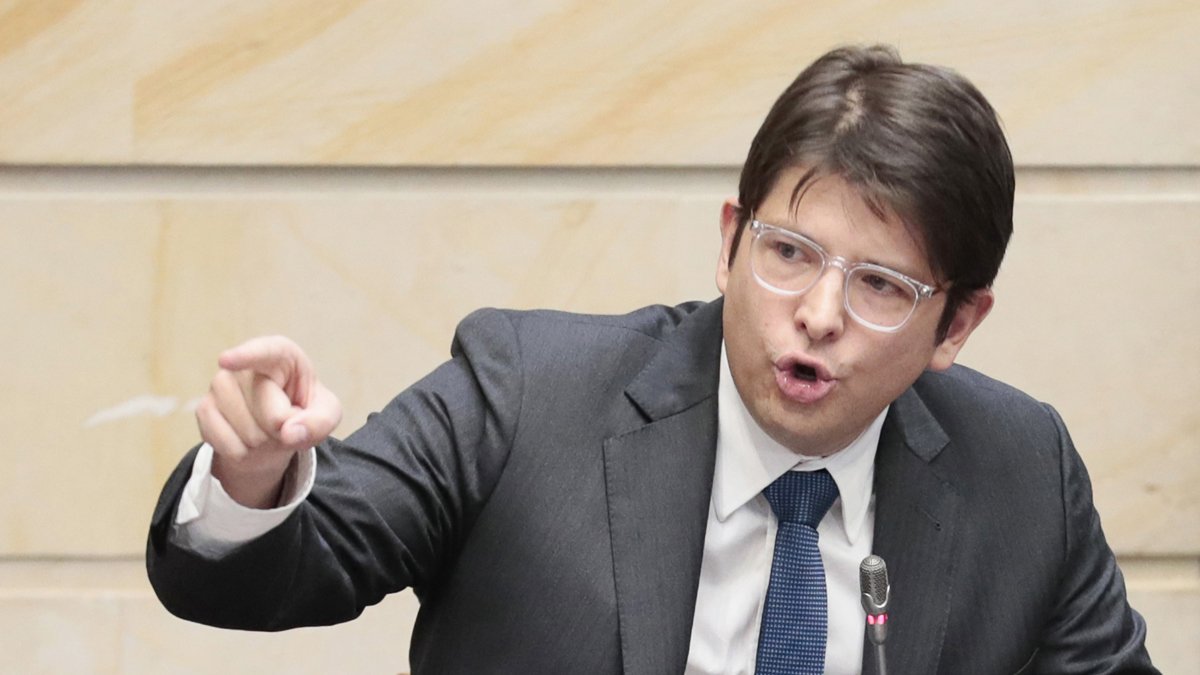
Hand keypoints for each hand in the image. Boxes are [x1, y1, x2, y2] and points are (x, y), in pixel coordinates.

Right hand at [195, 336, 341, 508]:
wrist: (274, 432)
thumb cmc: (303, 411)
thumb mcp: (326, 414)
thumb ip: (320, 422)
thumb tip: (289, 432)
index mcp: (281, 354)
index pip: (265, 352)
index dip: (246, 356)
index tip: (226, 360)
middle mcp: (245, 365)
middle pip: (269, 413)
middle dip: (283, 429)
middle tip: (284, 420)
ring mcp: (220, 385)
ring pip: (247, 431)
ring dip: (263, 442)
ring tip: (266, 428)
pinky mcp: (204, 409)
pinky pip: (226, 443)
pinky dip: (243, 452)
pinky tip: (246, 438)